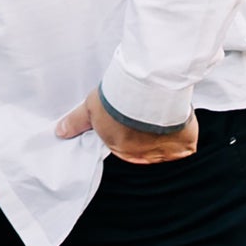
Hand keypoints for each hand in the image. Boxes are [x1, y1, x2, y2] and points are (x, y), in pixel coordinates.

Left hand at [54, 90, 198, 164]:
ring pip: (166, 148)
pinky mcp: (184, 145)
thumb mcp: (90, 108)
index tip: (131, 122)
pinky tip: (180, 121)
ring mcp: (165, 153)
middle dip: (145, 136)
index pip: (124, 148)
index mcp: (121, 150)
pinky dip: (185, 136)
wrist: (147, 89)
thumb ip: (76, 123)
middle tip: (147, 115)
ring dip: (165, 136)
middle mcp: (143, 156)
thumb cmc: (118, 99)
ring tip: (164, 114)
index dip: (127, 133)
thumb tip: (58, 133)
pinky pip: (186, 146)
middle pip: (145, 150)